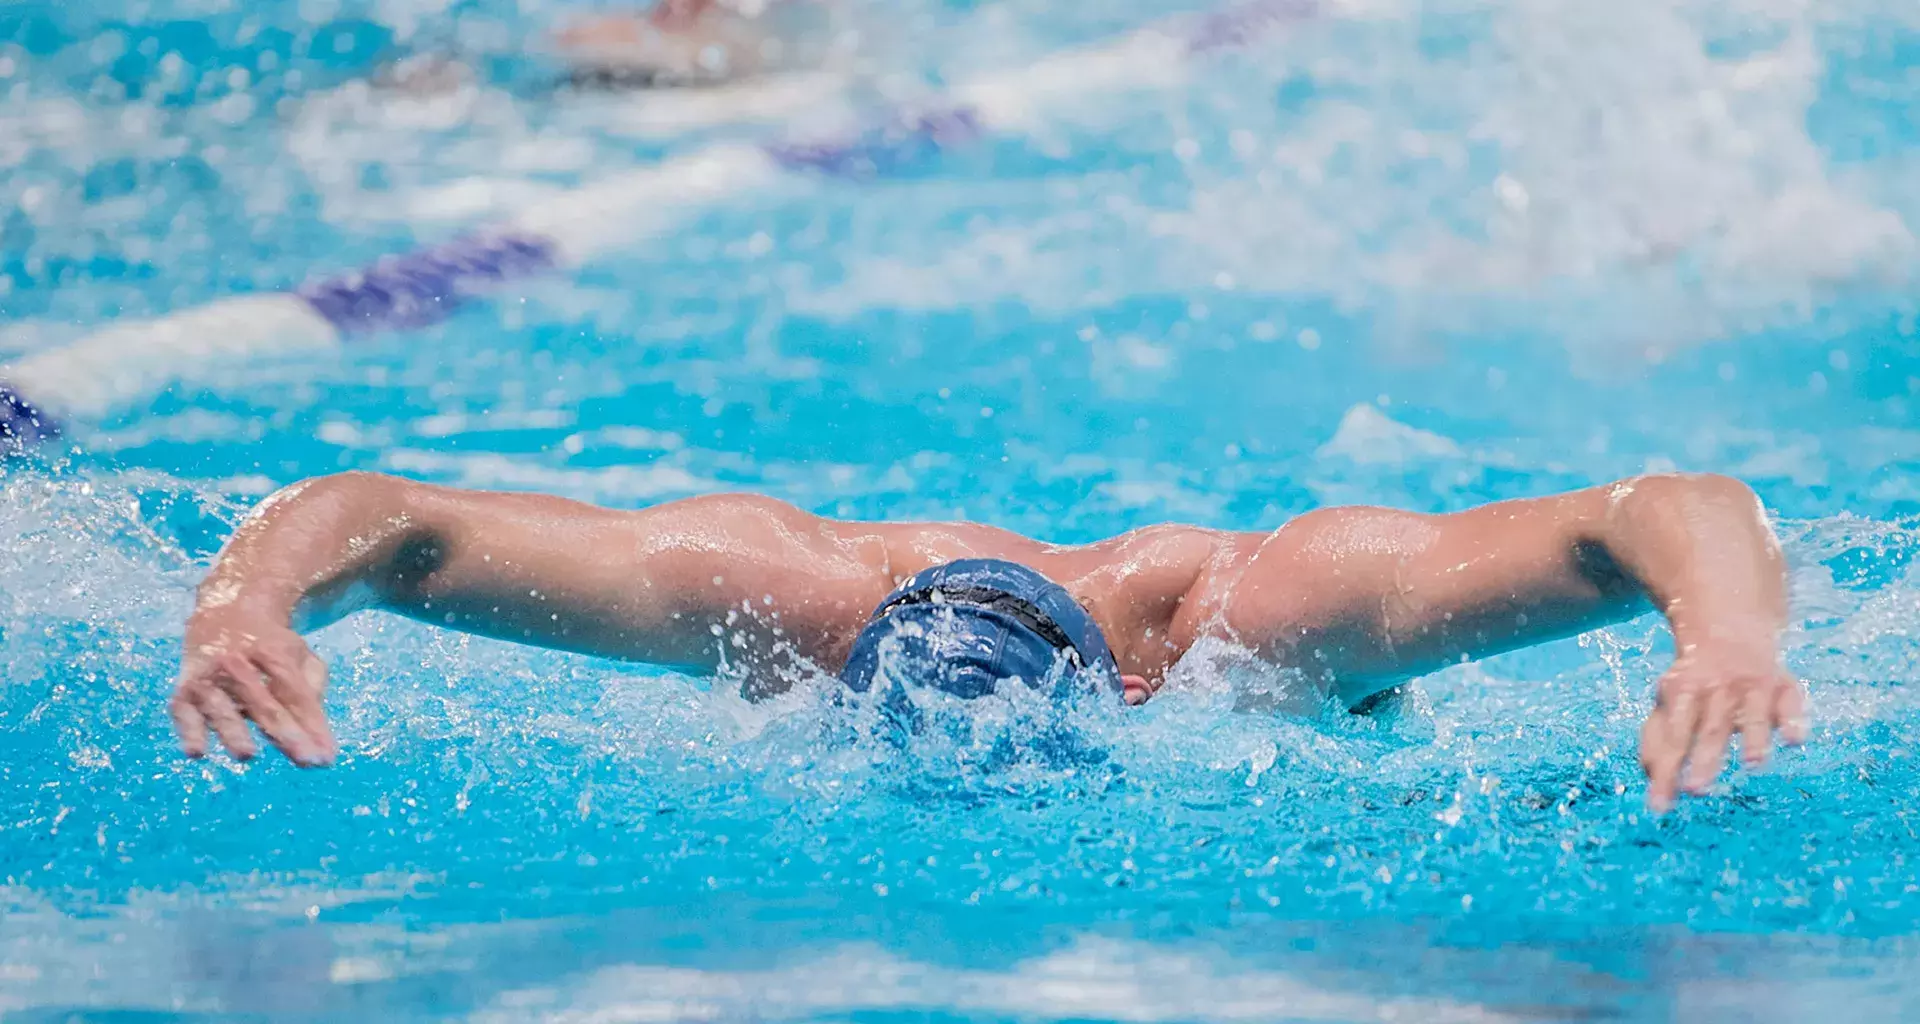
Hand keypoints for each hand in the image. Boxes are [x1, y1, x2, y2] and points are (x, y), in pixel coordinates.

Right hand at [171, 610, 336, 766]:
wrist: (222, 615)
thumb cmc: (268, 646)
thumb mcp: (298, 655)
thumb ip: (311, 688)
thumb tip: (315, 731)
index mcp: (272, 653)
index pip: (296, 694)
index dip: (313, 725)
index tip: (327, 757)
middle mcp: (237, 664)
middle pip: (265, 704)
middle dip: (286, 734)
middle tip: (307, 761)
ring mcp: (208, 678)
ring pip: (223, 708)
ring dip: (234, 732)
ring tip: (247, 754)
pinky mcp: (183, 692)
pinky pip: (184, 715)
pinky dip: (189, 732)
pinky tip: (196, 752)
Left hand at [1639, 642, 1806, 811]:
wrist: (1728, 626)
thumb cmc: (1693, 680)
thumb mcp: (1668, 702)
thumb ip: (1657, 739)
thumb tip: (1650, 778)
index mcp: (1682, 692)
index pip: (1673, 736)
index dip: (1666, 769)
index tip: (1660, 805)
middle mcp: (1717, 688)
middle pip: (1710, 727)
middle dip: (1704, 758)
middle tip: (1696, 790)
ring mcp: (1752, 685)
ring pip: (1753, 713)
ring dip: (1753, 737)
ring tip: (1752, 763)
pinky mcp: (1783, 684)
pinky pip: (1792, 701)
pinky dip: (1795, 719)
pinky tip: (1795, 740)